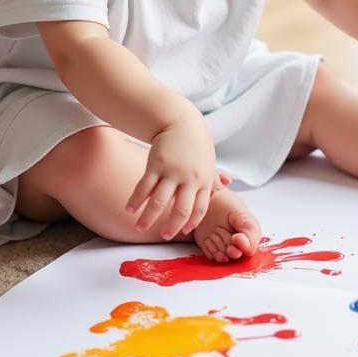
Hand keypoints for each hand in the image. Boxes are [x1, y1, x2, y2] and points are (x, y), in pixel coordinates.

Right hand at [125, 121, 215, 240]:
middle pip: (181, 210)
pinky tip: (130, 208)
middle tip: (164, 236)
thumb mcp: (209, 160)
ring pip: (159, 202)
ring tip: (139, 228)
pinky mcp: (156, 165)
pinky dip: (136, 200)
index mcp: (204, 180)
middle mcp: (189, 178)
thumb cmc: (196, 143)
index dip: (191, 222)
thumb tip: (227, 184)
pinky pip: (144, 187)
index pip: (200, 208)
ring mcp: (172, 172)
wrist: (181, 121)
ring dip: (148, 218)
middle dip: (171, 227)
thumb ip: (215, 176)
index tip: (182, 231)